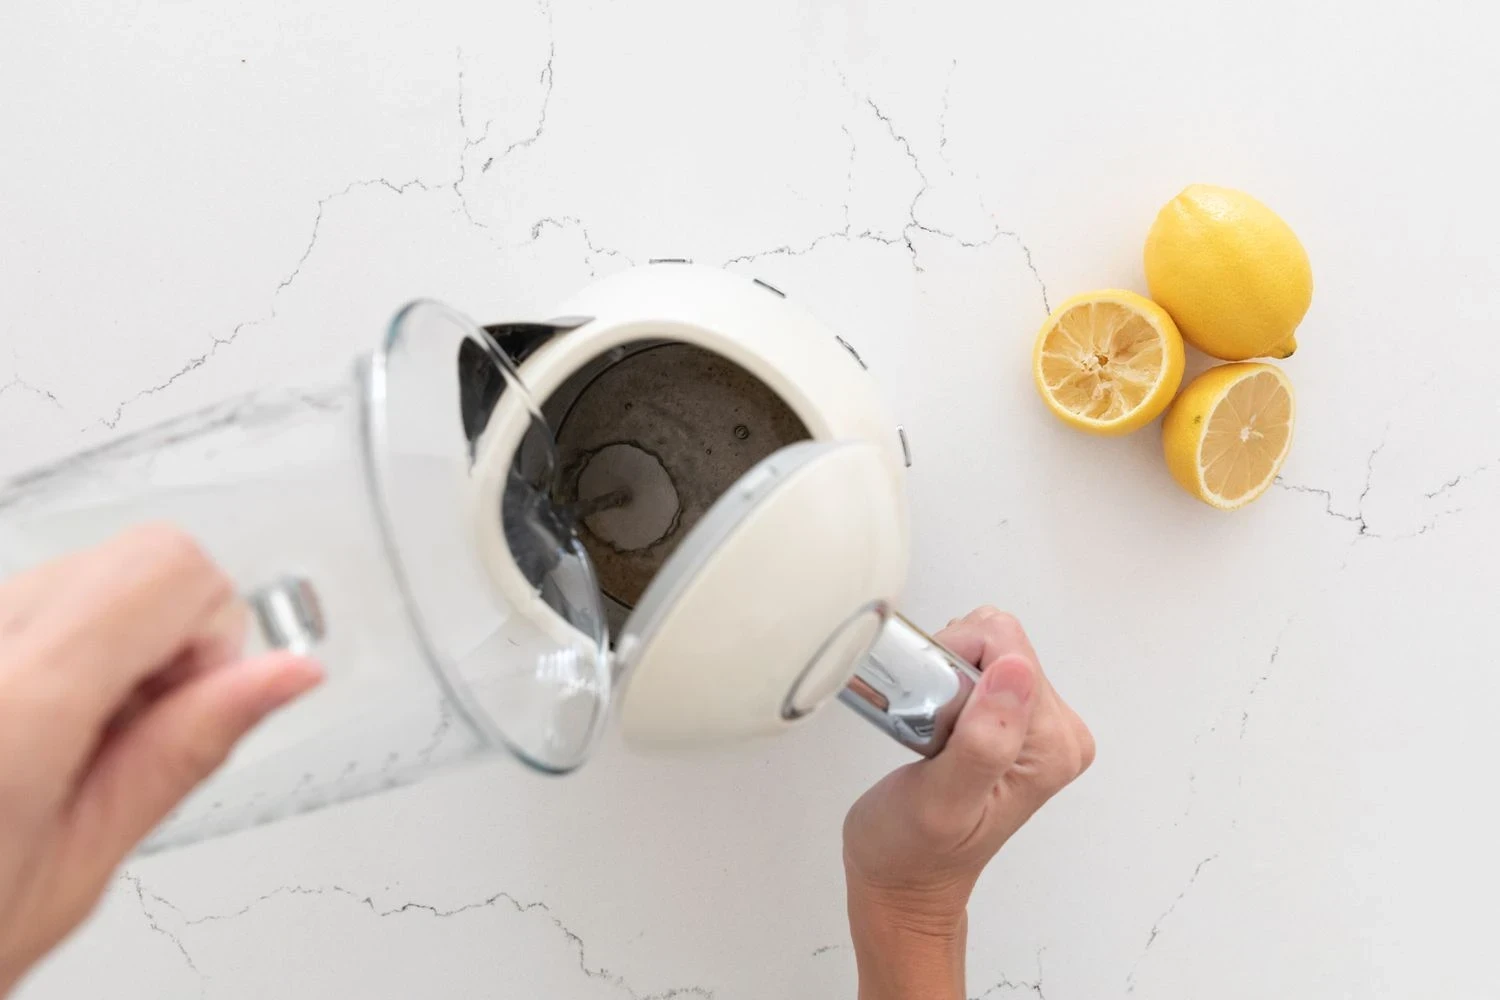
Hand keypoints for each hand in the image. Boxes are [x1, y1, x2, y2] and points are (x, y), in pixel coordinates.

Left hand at [0, 525, 322, 992]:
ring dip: (99, 644)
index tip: (186, 705)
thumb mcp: (70, 871)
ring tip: (53, 746)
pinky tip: (17, 732)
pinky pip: (17, 602)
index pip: (171, 564)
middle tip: (120, 737)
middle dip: (163, 635)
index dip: (210, 631)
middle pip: (129, 557)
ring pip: (72, 572)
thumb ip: (183, 750)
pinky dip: (44, 651)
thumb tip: (284, 674)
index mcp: (14, 703)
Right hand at [842, 608, 1093, 998]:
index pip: (1008, 646)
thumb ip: (983, 740)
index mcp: (1054, 745)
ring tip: (930, 729)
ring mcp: (1036, 726)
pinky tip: (934, 725)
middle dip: (949, 668)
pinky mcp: (1011, 720)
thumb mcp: (942, 801)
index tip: (932, 710)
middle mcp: (1057, 732)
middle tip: (929, 725)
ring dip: (945, 676)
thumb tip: (1016, 672)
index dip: (954, 662)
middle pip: (999, 641)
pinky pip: (978, 665)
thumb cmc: (913, 853)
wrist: (905, 881)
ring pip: (986, 647)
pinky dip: (945, 681)